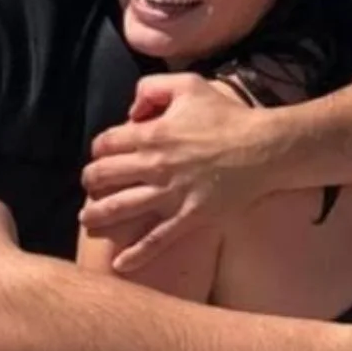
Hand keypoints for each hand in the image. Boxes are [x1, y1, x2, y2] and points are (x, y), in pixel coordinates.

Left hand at [80, 73, 268, 271]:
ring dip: (97, 215)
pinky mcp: (189, 216)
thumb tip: (131, 112)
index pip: (105, 143)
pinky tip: (120, 265)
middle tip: (90, 186)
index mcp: (151, 133)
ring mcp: (170, 193)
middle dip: (90, 181)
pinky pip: (158, 239)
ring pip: (120, 208)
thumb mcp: (189, 85)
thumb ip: (152, 89)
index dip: (98, 149)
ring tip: (87, 221)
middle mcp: (154, 164)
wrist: (264, 148)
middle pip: (103, 176)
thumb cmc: (228, 115)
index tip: (102, 155)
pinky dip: (137, 254)